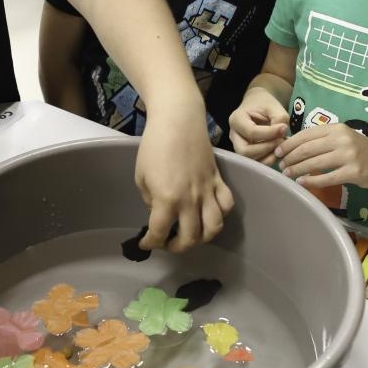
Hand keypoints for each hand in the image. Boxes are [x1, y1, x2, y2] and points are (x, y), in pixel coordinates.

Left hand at [133, 106, 233, 251]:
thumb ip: (150, 200)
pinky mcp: (219, 180)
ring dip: (202, 238)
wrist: (178, 121)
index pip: (160, 233)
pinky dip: (220, 215)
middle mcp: (190, 200)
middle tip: (168, 242)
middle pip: (190, 238)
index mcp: (167, 199)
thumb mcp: (141, 176)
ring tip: (191, 234)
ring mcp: (208, 191)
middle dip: (177, 247)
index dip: (151, 243)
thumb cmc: (154, 146)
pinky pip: (226, 205)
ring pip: (214, 227)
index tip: (146, 243)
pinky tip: (209, 214)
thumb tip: (159, 210)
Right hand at [228, 88, 290, 164]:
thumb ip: (279, 118)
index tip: (284, 128)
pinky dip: (268, 159)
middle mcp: (234, 135)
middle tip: (281, 141)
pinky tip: (277, 150)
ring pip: (250, 159)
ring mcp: (238, 145)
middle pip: (245, 151)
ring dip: (268, 156)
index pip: (251, 132)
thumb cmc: (264, 104)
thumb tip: (282, 133)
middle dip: (265, 148)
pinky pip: (256, 161)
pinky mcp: (246, 153)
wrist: (258, 105)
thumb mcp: (273, 106)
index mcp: (236, 119)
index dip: (269, 133)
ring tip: (281, 145)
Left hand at [274, 124, 367, 191]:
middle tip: (281, 165)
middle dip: (289, 157)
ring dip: (297, 170)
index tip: (278, 151)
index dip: (289, 144)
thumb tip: (293, 146)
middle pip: (307, 149)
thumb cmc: (361, 150)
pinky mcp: (353, 172)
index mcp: (336, 128)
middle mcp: (341, 139)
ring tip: (287, 174)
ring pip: (314, 163)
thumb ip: (322, 139)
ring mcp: (348, 155)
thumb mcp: (342, 137)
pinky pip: (326, 178)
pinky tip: (302, 183)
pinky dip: (311, 181)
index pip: (306, 134)